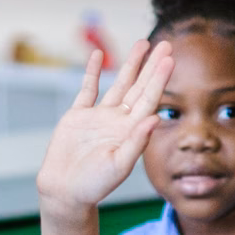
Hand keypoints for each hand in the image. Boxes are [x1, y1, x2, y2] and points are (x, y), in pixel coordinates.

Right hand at [35, 41, 173, 217]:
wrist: (65, 191)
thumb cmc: (93, 185)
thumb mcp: (119, 165)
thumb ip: (137, 141)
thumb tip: (155, 118)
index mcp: (131, 131)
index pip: (149, 99)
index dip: (159, 79)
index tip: (169, 59)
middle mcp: (118, 120)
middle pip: (139, 87)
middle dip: (152, 66)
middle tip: (166, 44)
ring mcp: (99, 117)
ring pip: (119, 84)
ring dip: (131, 64)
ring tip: (142, 43)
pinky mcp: (78, 116)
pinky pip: (87, 90)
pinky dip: (92, 72)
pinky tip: (98, 56)